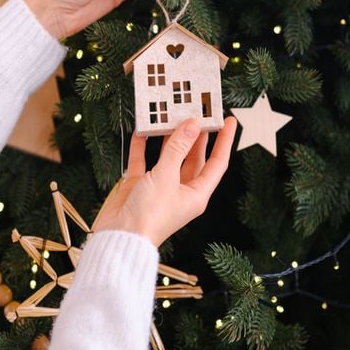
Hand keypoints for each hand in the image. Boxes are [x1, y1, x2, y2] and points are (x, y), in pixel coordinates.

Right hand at [92, 117, 237, 247]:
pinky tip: (142, 131)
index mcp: (196, 193)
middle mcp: (180, 190)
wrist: (120, 236)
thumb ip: (177, 148)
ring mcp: (159, 187)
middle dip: (195, 136)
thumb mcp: (167, 177)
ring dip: (169, 138)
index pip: (217, 163)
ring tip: (172, 116)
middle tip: (198, 113)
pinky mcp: (139, 186)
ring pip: (168, 157)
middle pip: (193, 157)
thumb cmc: (149, 217)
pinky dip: (142, 147)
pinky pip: (143, 161)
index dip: (224, 141)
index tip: (229, 121)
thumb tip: (192, 126)